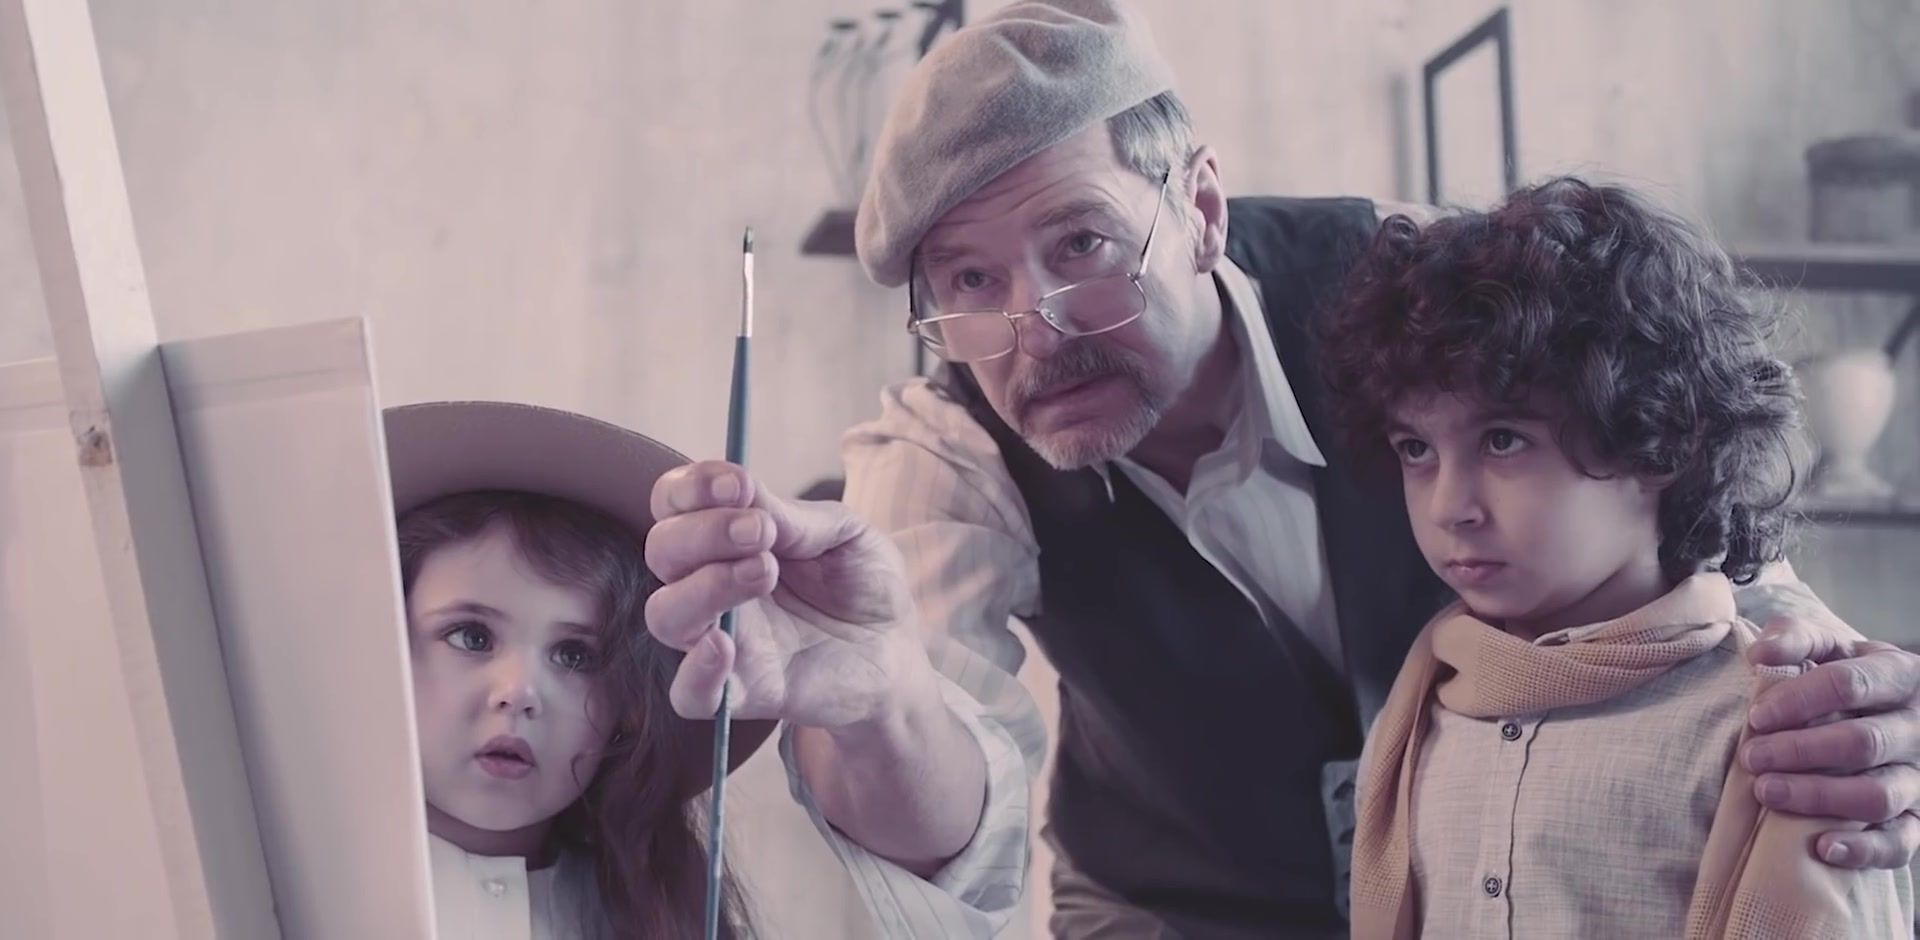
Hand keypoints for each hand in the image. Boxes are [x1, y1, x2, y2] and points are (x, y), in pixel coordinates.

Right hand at [644, 461, 932, 729]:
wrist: (897, 652)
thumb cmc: (864, 584)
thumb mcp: (845, 533)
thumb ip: (794, 516)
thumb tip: (745, 494)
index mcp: (729, 537)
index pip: (675, 503)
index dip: (692, 487)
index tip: (737, 485)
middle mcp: (711, 583)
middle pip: (663, 550)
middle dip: (703, 532)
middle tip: (760, 532)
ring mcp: (722, 639)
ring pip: (665, 614)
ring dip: (704, 587)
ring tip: (764, 573)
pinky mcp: (740, 692)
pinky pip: (689, 694)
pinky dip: (696, 671)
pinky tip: (727, 646)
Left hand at [1744, 612, 1919, 869]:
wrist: (1891, 712)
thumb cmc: (1848, 678)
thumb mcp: (1828, 648)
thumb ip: (1795, 637)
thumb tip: (1759, 654)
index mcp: (1900, 676)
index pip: (1850, 684)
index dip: (1798, 700)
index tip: (1756, 716)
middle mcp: (1918, 728)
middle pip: (1861, 743)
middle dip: (1799, 751)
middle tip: (1751, 757)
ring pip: (1878, 795)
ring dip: (1817, 797)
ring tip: (1765, 791)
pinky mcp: (1918, 819)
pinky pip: (1901, 843)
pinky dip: (1863, 849)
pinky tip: (1821, 848)